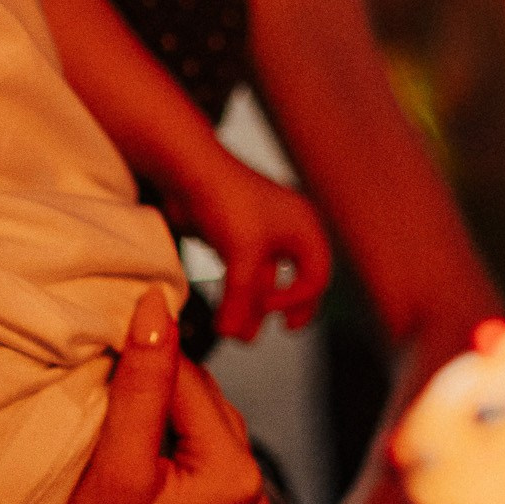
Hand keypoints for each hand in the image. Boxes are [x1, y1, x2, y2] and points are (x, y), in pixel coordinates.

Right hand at [0, 286, 272, 503]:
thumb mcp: (113, 463)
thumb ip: (142, 381)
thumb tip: (158, 302)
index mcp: (238, 479)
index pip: (191, 381)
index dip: (142, 358)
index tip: (98, 348)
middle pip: (202, 408)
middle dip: (158, 391)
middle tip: (99, 390)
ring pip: (201, 440)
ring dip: (164, 425)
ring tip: (113, 432)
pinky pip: (200, 479)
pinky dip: (170, 462)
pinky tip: (133, 470)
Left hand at [161, 148, 331, 341]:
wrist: (187, 169)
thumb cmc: (226, 200)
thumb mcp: (242, 254)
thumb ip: (241, 298)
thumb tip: (233, 333)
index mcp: (304, 227)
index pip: (316, 277)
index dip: (297, 300)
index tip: (270, 310)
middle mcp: (288, 229)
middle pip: (299, 279)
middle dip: (286, 307)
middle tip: (286, 328)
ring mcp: (261, 232)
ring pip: (268, 279)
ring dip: (256, 306)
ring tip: (244, 334)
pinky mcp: (236, 236)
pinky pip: (245, 272)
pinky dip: (238, 293)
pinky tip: (226, 313)